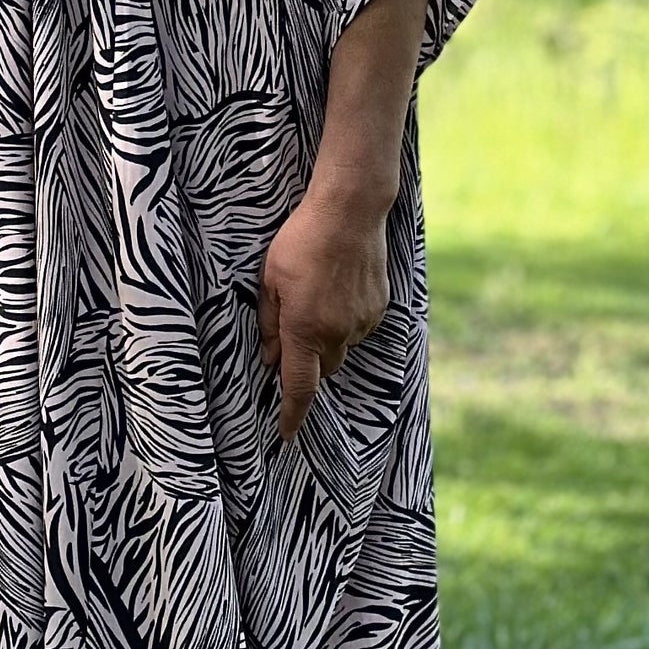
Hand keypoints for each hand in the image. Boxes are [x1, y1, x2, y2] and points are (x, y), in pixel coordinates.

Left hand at [258, 188, 390, 441]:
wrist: (350, 212)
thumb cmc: (301, 241)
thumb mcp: (269, 280)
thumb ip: (269, 324)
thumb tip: (268, 358)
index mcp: (304, 330)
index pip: (298, 386)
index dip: (291, 415)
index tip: (286, 436)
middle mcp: (337, 333)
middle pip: (323, 369)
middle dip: (308, 363)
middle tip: (295, 332)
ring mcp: (362, 321)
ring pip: (342, 348)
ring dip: (328, 338)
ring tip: (318, 297)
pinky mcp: (379, 307)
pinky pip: (359, 327)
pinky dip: (346, 320)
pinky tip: (337, 289)